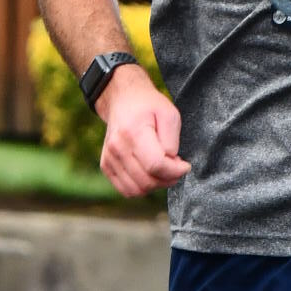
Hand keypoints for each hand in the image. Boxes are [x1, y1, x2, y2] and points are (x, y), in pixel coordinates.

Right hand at [96, 66, 189, 196]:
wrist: (122, 100)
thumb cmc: (148, 106)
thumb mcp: (169, 114)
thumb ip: (172, 140)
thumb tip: (170, 162)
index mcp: (133, 132)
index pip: (155, 165)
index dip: (175, 171)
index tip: (185, 165)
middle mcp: (117, 148)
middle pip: (147, 181)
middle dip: (168, 179)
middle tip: (176, 166)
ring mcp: (109, 158)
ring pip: (138, 190)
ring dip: (156, 185)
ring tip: (163, 169)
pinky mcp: (106, 166)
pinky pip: (127, 190)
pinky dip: (142, 187)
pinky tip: (150, 173)